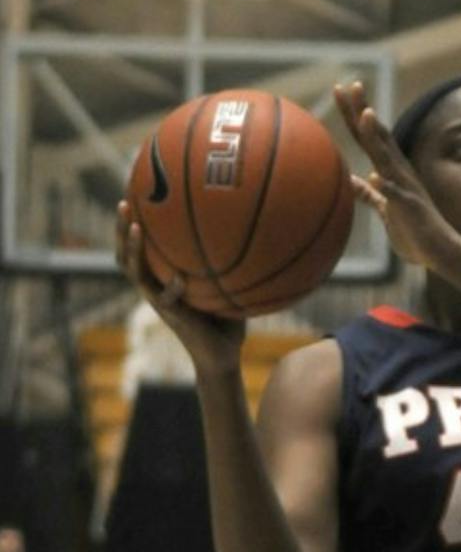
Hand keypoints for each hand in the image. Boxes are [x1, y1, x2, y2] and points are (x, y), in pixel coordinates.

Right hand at [114, 200, 244, 372]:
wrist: (222, 356)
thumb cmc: (227, 319)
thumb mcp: (225, 286)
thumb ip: (227, 264)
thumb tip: (249, 232)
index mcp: (162, 278)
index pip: (140, 247)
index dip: (131, 224)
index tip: (133, 195)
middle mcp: (155, 287)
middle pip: (125, 254)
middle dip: (120, 228)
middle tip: (123, 202)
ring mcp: (159, 301)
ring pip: (135, 272)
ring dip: (132, 249)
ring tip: (134, 227)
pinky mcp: (171, 316)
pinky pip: (166, 298)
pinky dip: (172, 287)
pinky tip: (179, 277)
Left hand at [334, 80, 460, 269]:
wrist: (442, 252)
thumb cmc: (414, 231)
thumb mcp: (386, 209)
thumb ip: (369, 194)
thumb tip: (352, 180)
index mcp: (392, 171)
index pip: (370, 137)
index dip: (355, 114)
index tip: (340, 89)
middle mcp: (400, 173)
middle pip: (378, 137)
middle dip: (363, 111)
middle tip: (349, 85)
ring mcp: (407, 188)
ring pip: (389, 159)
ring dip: (377, 138)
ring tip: (366, 115)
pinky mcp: (412, 209)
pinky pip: (398, 196)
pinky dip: (387, 187)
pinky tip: (376, 177)